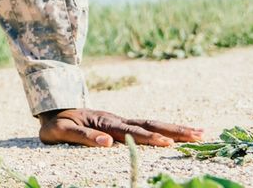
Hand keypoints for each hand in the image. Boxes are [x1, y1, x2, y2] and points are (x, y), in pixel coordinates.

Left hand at [38, 108, 203, 147]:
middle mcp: (117, 119)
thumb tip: (108, 142)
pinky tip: (177, 134)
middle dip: (174, 130)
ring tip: (199, 131)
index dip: (149, 138)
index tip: (167, 143)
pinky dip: (164, 129)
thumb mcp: (61, 131)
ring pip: (152, 124)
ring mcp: (121, 120)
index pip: (132, 132)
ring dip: (175, 128)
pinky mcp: (121, 124)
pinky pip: (146, 126)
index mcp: (105, 122)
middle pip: (150, 124)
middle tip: (199, 134)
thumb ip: (83, 137)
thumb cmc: (56, 123)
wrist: (53, 108)